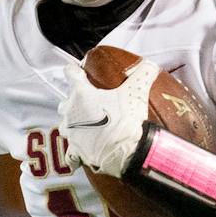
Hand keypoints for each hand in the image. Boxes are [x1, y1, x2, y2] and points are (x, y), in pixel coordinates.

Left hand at [60, 58, 159, 176]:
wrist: (124, 151)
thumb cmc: (126, 119)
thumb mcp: (136, 92)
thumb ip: (143, 74)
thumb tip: (151, 65)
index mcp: (81, 93)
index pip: (70, 73)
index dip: (74, 70)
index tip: (78, 71)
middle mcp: (71, 112)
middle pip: (65, 102)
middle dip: (74, 101)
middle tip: (88, 103)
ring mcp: (71, 132)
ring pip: (64, 124)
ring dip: (72, 123)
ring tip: (84, 125)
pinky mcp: (76, 150)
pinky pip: (70, 151)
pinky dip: (74, 150)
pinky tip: (81, 150)